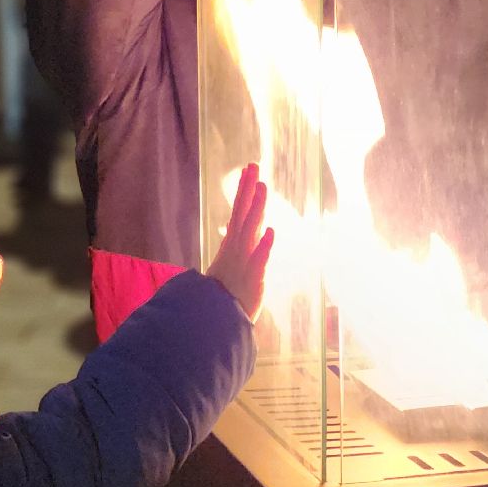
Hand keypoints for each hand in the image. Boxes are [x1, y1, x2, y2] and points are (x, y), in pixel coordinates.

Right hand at [207, 162, 273, 320]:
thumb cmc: (225, 293)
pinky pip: (259, 259)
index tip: (249, 170)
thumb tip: (238, 224)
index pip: (239, 211)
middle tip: (253, 165)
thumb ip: (236, 242)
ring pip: (251, 230)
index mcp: (233, 244)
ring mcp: (244, 261)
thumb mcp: (230, 264)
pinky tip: (271, 231)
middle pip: (243, 213)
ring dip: (257, 209)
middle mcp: (238, 248)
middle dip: (248, 189)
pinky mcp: (253, 277)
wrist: (216, 321)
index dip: (245, 190)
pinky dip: (264, 246)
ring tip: (263, 188)